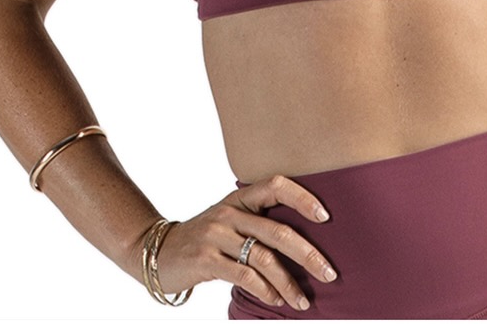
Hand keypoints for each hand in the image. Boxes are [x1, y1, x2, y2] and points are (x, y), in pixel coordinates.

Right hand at [145, 174, 336, 310]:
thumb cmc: (205, 237)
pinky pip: (244, 276)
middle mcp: (230, 212)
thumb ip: (258, 222)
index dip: (302, 198)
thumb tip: (305, 242)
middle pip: (278, 231)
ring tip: (303, 301)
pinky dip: (265, 290)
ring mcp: (217, 235)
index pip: (276, 186)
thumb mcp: (230, 220)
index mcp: (240, 198)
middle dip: (309, 255)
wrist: (157, 251)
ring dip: (288, 283)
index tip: (325, 217)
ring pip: (264, 258)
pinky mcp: (206, 259)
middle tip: (330, 274)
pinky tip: (276, 300)